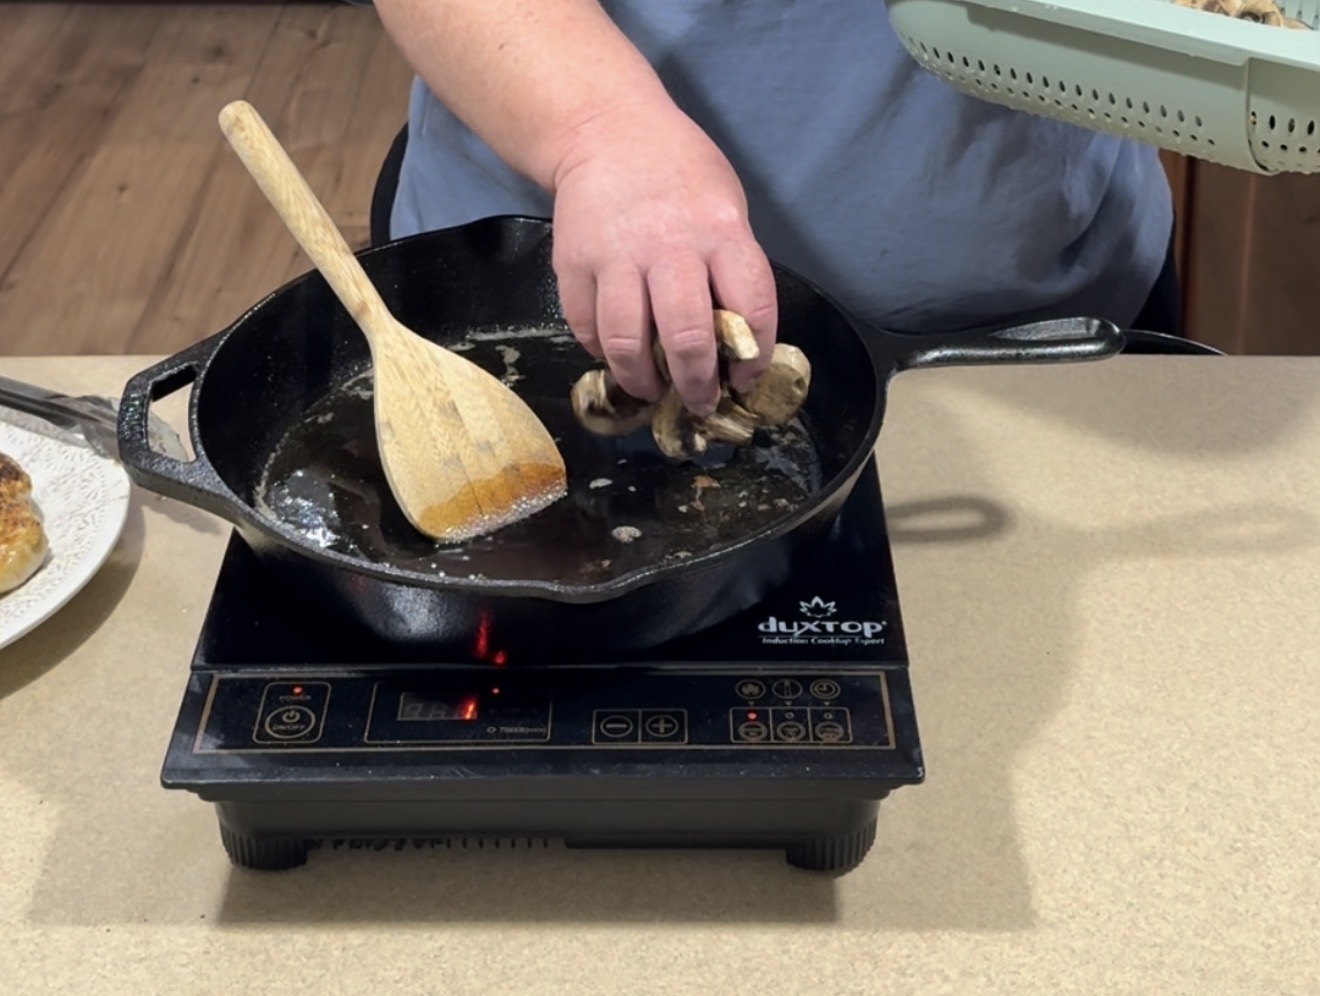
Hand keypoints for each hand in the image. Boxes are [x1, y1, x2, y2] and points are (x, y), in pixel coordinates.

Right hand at [549, 101, 776, 415]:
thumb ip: (732, 268)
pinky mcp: (573, 263)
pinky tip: (615, 355)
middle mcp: (669, 246)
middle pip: (687, 339)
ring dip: (643, 381)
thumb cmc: (680, 174)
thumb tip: (737, 342)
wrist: (607, 131)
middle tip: (699, 403)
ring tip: (652, 390)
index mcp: (721, 231)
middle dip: (697, 385)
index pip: (752, 309)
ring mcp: (616, 256)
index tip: (746, 381)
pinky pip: (586, 326)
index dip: (754, 358)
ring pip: (628, 343)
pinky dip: (601, 352)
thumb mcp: (726, 206)